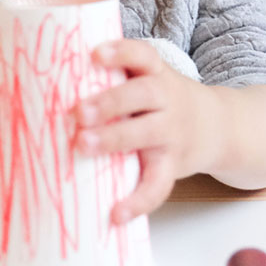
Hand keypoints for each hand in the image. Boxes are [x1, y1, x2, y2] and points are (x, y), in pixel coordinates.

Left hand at [73, 39, 219, 222]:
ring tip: (82, 146)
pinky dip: (139, 201)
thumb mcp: (150, 78)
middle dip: (110, 102)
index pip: (143, 55)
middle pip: (143, 94)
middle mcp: (168, 100)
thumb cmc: (164, 100)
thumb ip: (115, 79)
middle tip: (78, 112)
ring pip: (148, 133)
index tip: (94, 54)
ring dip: (114, 139)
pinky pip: (159, 184)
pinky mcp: (174, 165)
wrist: (218, 126)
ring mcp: (172, 133)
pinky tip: (116, 214)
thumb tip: (47, 83)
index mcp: (157, 74)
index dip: (121, 52)